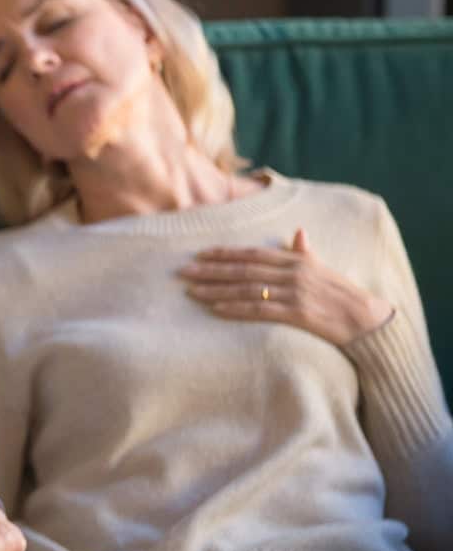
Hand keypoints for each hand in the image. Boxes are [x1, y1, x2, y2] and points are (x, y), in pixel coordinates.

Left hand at [180, 228, 393, 345]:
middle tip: (183, 271)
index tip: (200, 253)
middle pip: (243, 269)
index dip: (225, 253)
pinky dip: (235, 308)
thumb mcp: (323, 268)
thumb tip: (299, 233)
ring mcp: (294, 293)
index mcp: (296, 259)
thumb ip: (305, 252)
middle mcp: (292, 273)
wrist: (366, 318)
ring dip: (216, 289)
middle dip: (211, 270)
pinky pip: (259, 309)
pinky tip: (215, 308)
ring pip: (246, 288)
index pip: (252, 253)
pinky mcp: (297, 313)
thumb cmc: (341, 293)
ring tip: (192, 291)